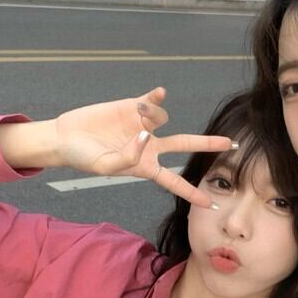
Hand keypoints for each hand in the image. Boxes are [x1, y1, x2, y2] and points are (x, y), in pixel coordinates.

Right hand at [56, 87, 234, 208]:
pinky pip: (153, 101)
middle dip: (207, 146)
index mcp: (145, 167)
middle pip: (185, 146)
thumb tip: (147, 136)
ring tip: (132, 117)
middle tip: (230, 145)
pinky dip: (158, 98)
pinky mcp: (133, 107)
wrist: (66, 137)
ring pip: (162, 119)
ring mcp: (143, 125)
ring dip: (152, 116)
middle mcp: (149, 146)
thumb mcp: (105, 167)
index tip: (211, 204)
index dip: (192, 193)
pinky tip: (160, 94)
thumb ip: (128, 157)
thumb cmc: (84, 158)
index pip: (174, 182)